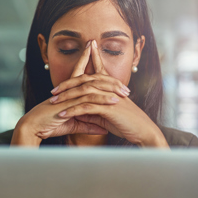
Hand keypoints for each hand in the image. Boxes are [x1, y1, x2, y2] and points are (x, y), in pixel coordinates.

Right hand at [11, 41, 127, 145]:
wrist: (33, 128)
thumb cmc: (49, 125)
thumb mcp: (73, 124)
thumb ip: (89, 124)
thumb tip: (104, 128)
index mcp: (69, 92)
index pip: (81, 74)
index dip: (90, 63)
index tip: (100, 57)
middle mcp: (69, 91)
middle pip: (90, 77)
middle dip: (107, 77)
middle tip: (123, 83)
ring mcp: (68, 96)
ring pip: (92, 88)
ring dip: (109, 89)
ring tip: (124, 92)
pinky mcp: (68, 104)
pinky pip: (87, 101)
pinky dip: (101, 100)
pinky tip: (113, 101)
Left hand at [51, 40, 167, 147]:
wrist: (144, 132)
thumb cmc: (127, 124)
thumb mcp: (107, 115)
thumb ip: (93, 110)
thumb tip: (78, 111)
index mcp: (110, 87)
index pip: (95, 72)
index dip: (84, 65)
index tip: (66, 72)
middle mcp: (109, 88)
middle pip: (83, 80)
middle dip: (66, 84)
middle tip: (53, 90)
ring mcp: (108, 97)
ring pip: (82, 92)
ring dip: (66, 97)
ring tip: (53, 102)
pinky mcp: (108, 108)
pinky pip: (86, 107)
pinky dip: (72, 110)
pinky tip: (62, 114)